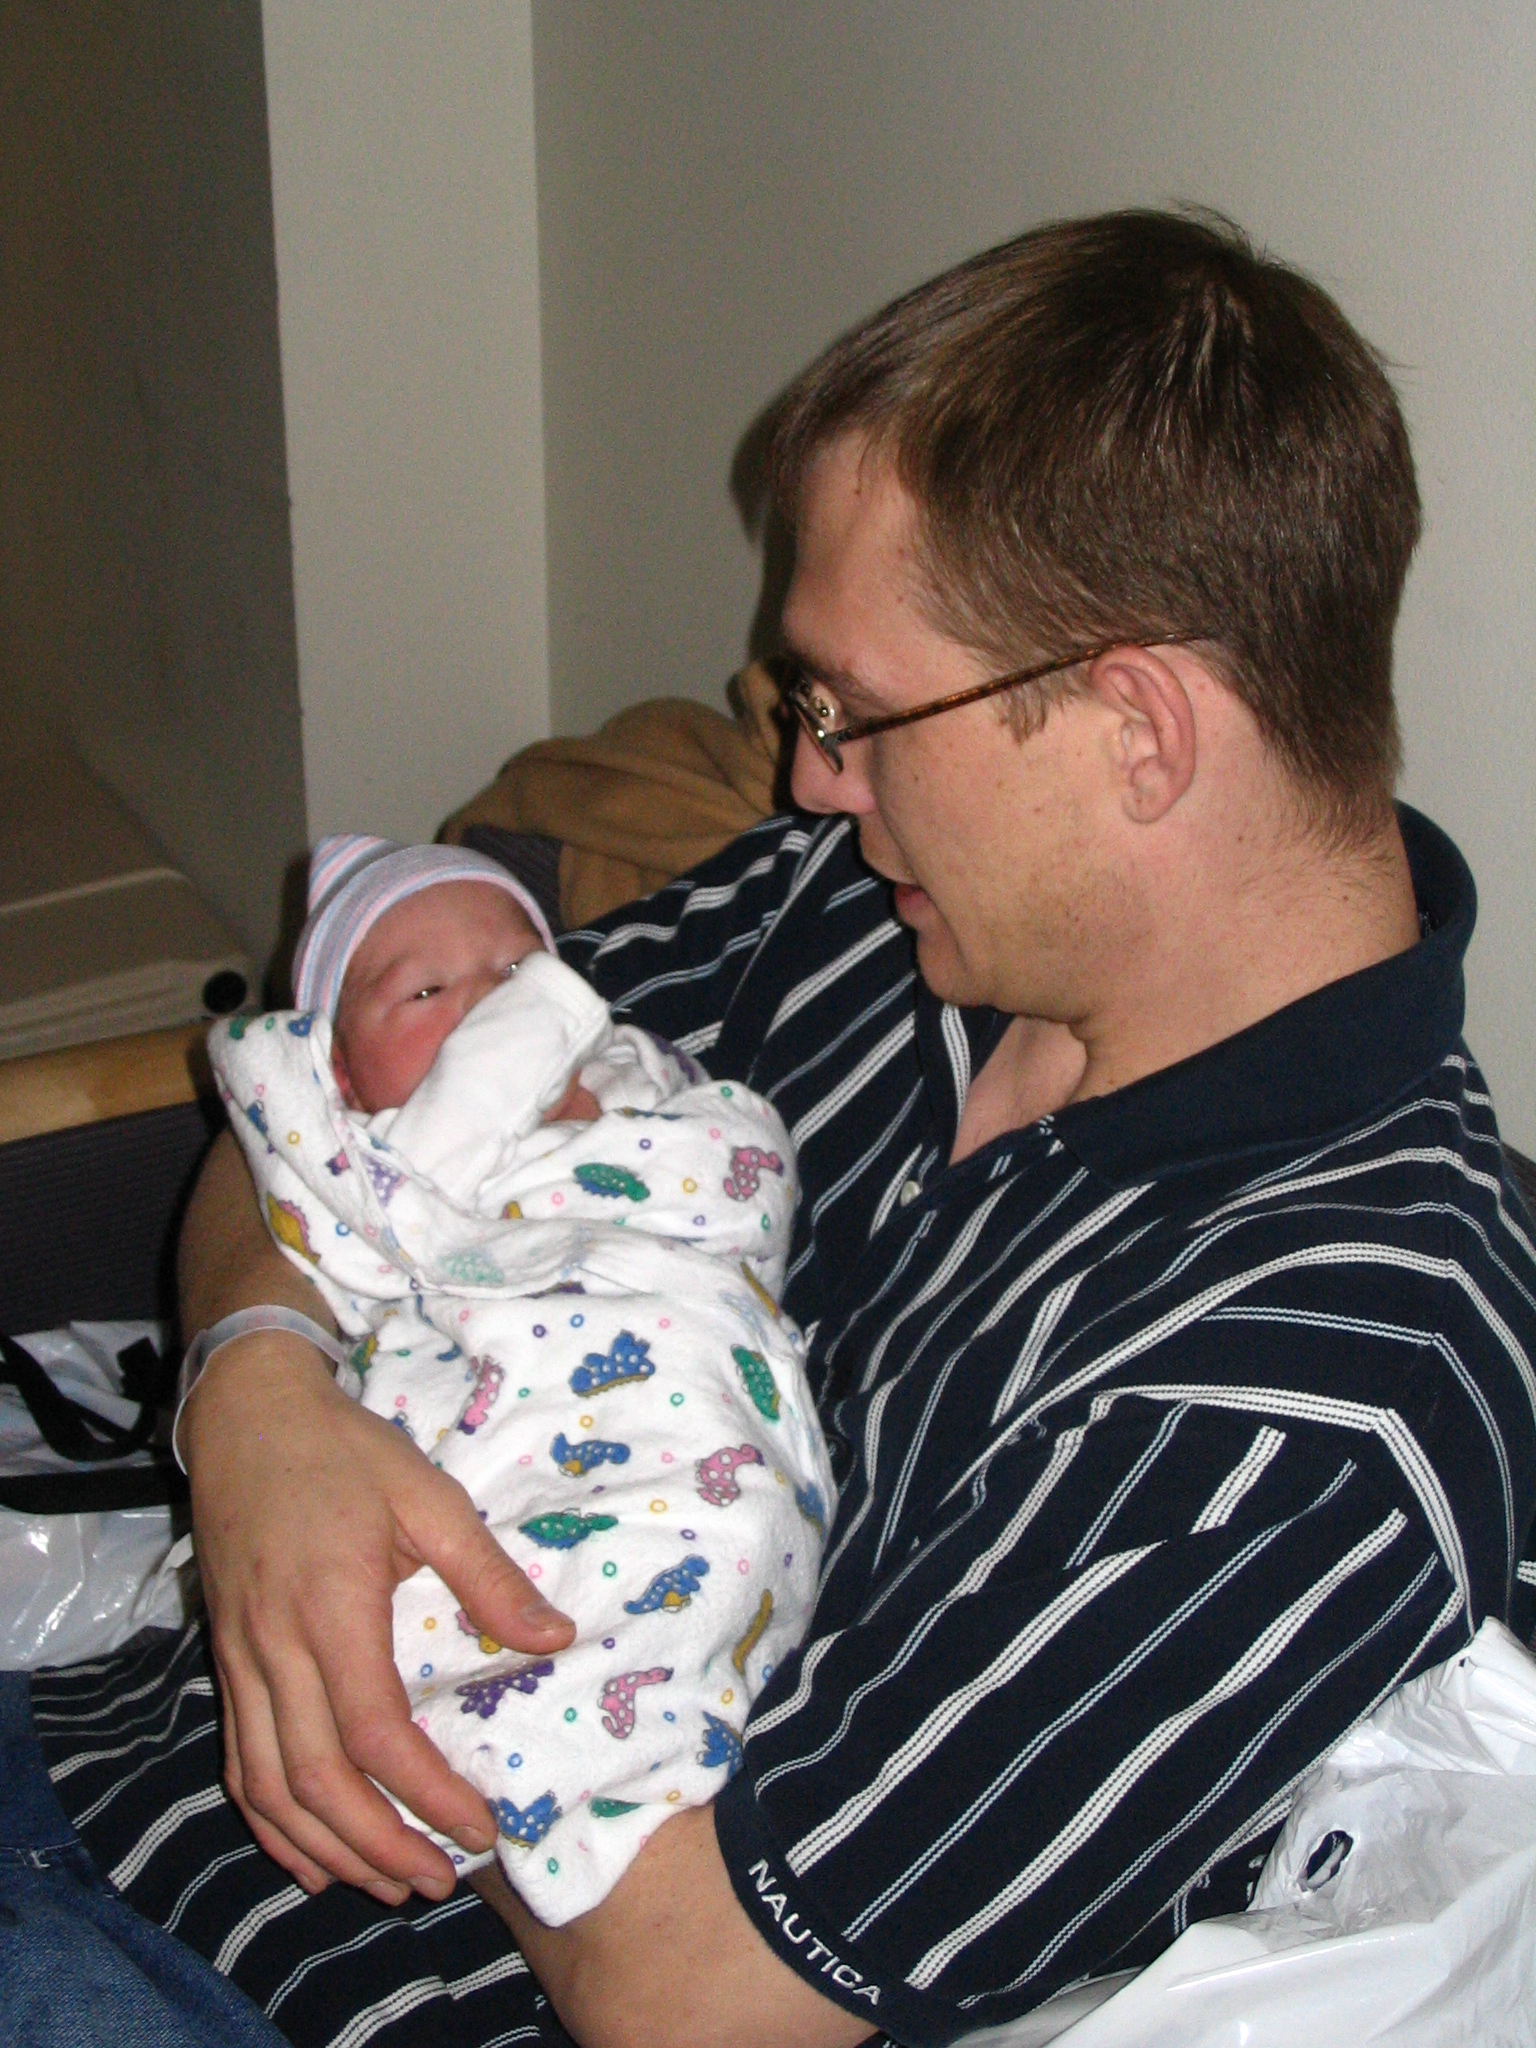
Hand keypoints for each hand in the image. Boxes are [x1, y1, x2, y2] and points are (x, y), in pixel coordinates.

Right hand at [183, 1334, 573, 1898]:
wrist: (247, 1416)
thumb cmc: (345, 1452)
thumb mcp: (430, 1496)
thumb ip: (488, 1575)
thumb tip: (556, 1639)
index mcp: (332, 1607)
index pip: (375, 1733)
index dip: (426, 1795)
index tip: (478, 1827)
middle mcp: (275, 1647)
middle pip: (318, 1781)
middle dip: (380, 1846)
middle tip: (438, 1884)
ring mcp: (240, 1658)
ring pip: (270, 1787)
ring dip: (327, 1850)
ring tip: (388, 1885)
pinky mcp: (225, 1659)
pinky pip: (238, 1763)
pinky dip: (271, 1822)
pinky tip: (310, 1856)